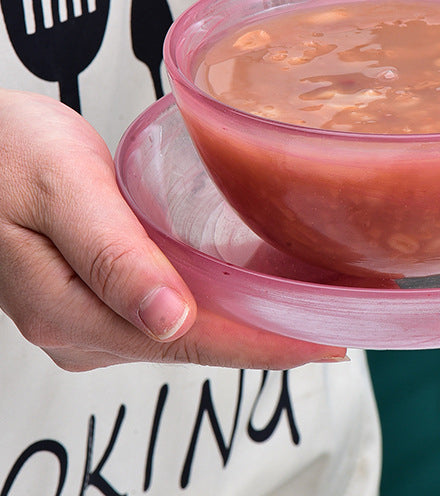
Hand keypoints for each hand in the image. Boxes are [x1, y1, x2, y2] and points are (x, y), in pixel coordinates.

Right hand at [0, 90, 345, 371]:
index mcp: (74, 312)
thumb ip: (113, 255)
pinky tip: (268, 281)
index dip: (267, 345)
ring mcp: (96, 314)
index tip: (330, 342)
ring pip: (196, 326)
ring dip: (260, 315)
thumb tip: (171, 319)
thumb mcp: (61, 189)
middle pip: (203, 342)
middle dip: (277, 332)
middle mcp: (88, 328)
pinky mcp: (105, 292)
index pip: (194, 342)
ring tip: (324, 295)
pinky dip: (230, 295)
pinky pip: (181, 303)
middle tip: (348, 310)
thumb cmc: (6, 151)